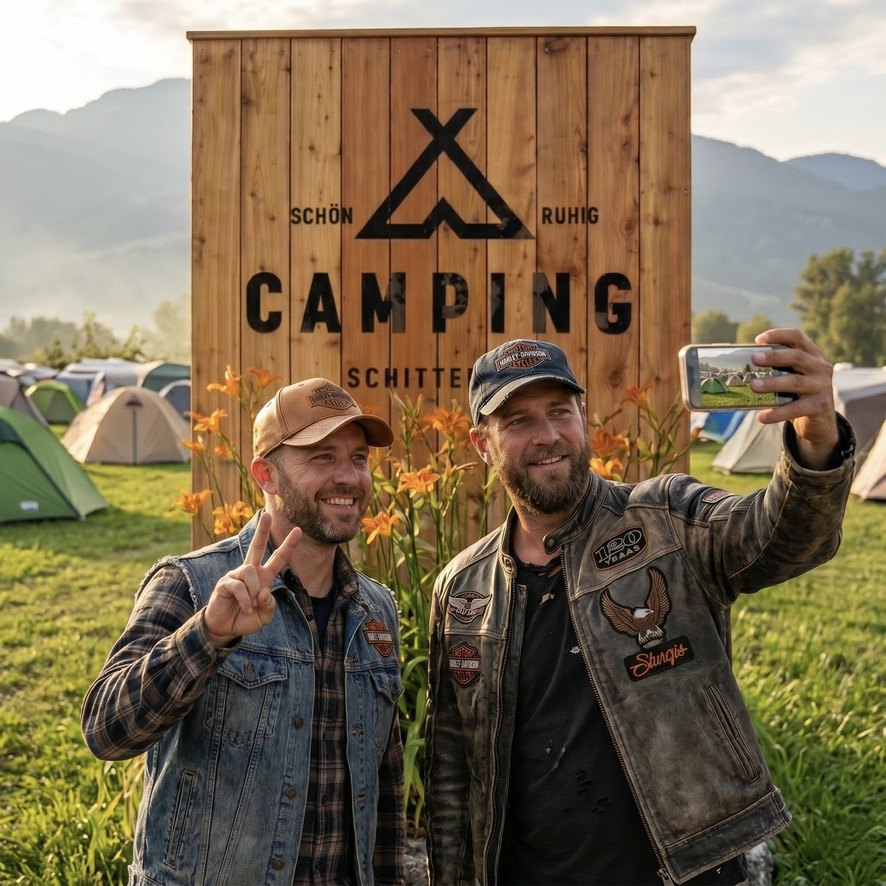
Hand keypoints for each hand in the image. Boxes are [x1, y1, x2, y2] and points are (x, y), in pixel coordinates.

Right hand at [204, 512, 301, 644]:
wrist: (226, 629)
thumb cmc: (247, 619)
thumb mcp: (265, 616)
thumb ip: (270, 605)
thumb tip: (265, 592)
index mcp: (264, 577)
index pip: (278, 558)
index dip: (288, 545)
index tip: (298, 530)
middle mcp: (251, 572)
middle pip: (256, 546)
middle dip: (262, 531)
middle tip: (267, 515)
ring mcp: (236, 575)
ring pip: (251, 571)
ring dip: (255, 591)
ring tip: (252, 606)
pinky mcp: (224, 583)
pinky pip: (239, 586)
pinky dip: (246, 599)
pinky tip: (245, 608)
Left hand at [751, 328, 839, 468]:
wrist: (819, 419)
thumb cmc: (796, 392)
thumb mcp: (790, 375)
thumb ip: (774, 368)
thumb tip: (739, 364)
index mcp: (812, 354)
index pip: (797, 337)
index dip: (779, 335)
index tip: (759, 339)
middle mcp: (820, 367)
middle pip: (797, 357)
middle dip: (775, 357)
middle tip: (754, 359)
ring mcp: (822, 386)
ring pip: (796, 382)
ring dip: (772, 383)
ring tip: (753, 386)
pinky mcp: (821, 405)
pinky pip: (796, 408)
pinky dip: (778, 413)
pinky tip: (762, 417)